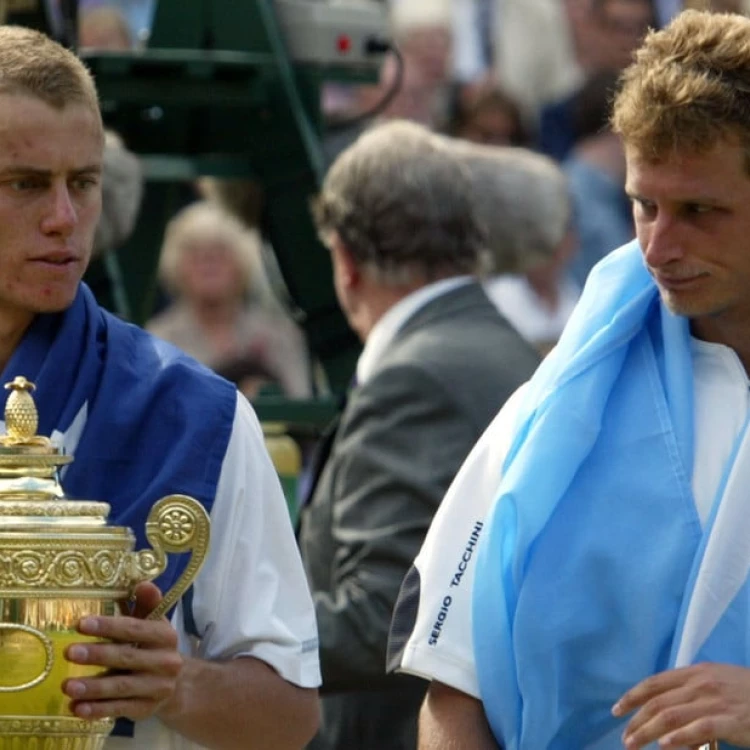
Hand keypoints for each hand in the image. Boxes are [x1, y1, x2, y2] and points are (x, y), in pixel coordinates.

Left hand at [63, 581, 182, 720]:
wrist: (173, 684)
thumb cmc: (152, 646)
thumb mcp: (152, 624)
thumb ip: (146, 604)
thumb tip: (143, 583)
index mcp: (165, 636)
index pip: (135, 629)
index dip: (108, 626)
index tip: (81, 624)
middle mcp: (166, 662)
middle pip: (127, 657)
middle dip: (97, 655)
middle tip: (68, 652)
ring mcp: (158, 688)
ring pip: (122, 687)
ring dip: (93, 687)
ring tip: (67, 685)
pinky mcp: (146, 709)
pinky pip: (119, 709)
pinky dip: (97, 709)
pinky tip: (77, 708)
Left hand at [612, 663, 749, 747]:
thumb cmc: (746, 692)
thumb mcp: (716, 682)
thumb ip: (691, 692)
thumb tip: (665, 711)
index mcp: (694, 673)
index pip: (654, 683)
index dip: (632, 697)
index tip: (617, 710)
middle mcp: (700, 683)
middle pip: (658, 702)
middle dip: (636, 720)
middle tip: (625, 738)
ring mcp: (714, 701)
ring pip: (671, 716)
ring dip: (648, 731)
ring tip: (634, 744)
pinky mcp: (729, 719)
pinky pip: (699, 728)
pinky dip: (679, 737)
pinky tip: (665, 746)